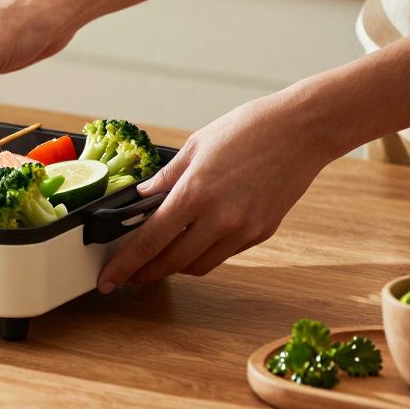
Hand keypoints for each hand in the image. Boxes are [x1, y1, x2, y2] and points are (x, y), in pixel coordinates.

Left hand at [97, 93, 337, 290]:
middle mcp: (219, 219)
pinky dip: (204, 253)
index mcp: (195, 193)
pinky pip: (225, 254)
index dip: (125, 265)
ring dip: (175, 267)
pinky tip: (195, 241)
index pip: (150, 241)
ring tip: (159, 259)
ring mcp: (244, 230)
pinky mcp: (262, 232)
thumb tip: (142, 197)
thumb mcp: (196, 146)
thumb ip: (165, 177)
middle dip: (146, 273)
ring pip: (199, 266)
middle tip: (128, 276)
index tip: (108, 279)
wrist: (302, 130)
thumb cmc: (248, 129)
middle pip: (172, 262)